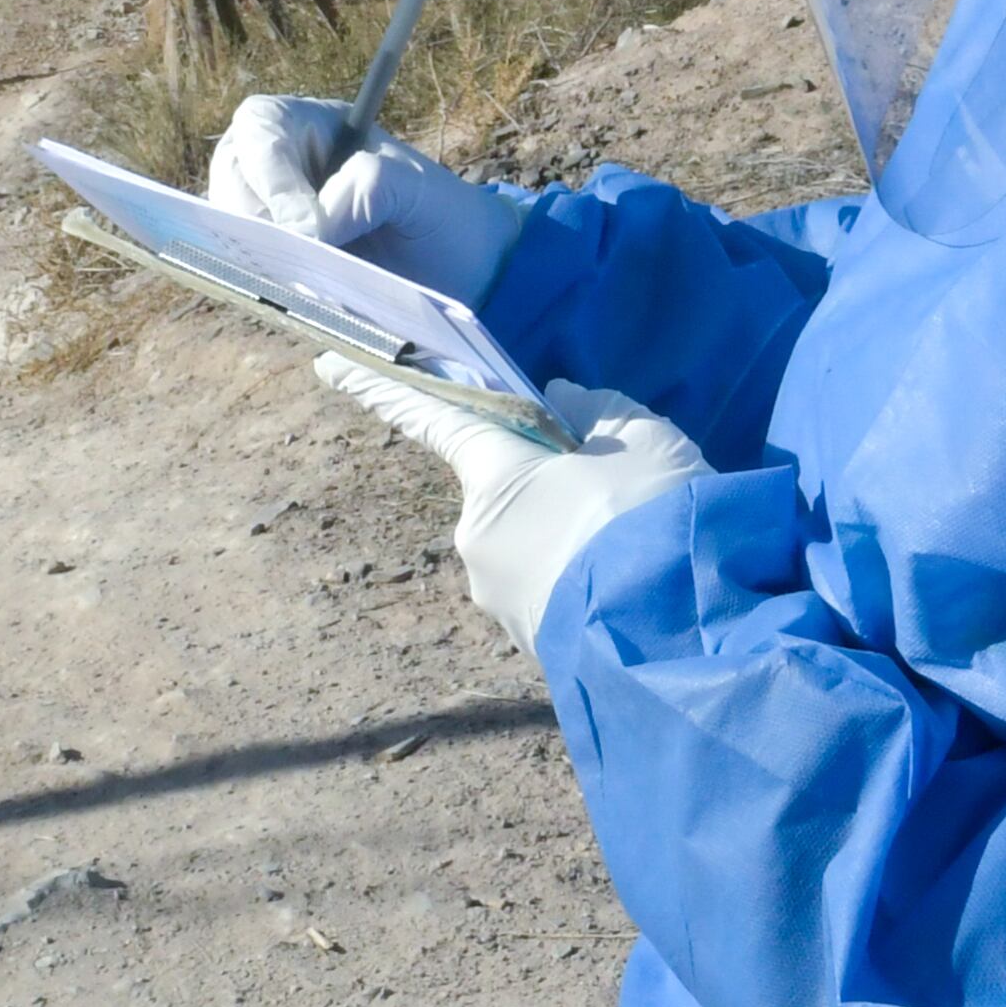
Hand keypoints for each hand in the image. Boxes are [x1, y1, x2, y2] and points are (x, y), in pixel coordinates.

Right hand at [208, 94, 528, 303]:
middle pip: (231, 175)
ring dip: (254, 254)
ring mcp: (273, 213)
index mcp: (313, 125)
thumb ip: (367, 188)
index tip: (299, 227)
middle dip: (251, 217)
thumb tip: (304, 230)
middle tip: (289, 259)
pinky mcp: (275, 259)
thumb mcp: (417, 190)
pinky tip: (300, 298)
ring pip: (228, 224)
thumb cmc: (442, 214)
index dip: (269, 174)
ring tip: (300, 282)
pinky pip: (246, 265)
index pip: (261, 129)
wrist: (464, 271)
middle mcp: (283, 164)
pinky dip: (265, 281)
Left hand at [314, 356, 706, 649]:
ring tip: (637, 545)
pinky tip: (628, 583)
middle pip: (507, 491)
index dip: (381, 387)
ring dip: (572, 538)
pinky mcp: (527, 642)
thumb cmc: (652, 518)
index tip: (327, 364)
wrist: (678, 632)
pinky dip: (579, 579)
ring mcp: (498, 597)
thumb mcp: (644, 441)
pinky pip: (548, 590)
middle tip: (619, 492)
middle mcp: (477, 538)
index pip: (431, 417)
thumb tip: (564, 403)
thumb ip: (601, 413)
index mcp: (495, 476)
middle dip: (550, 487)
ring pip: (531, 545)